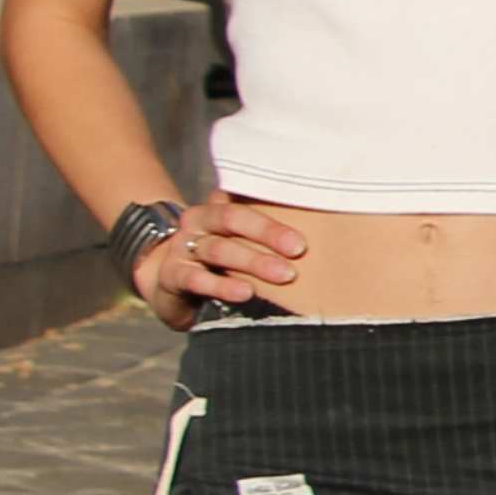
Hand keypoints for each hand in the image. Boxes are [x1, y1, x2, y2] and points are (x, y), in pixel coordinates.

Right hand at [137, 195, 306, 324]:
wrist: (170, 284)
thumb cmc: (221, 260)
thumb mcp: (240, 241)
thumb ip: (268, 233)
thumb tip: (325, 232)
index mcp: (218, 207)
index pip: (247, 201)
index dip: (276, 215)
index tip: (304, 235)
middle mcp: (199, 221)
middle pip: (233, 218)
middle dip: (268, 233)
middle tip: (299, 250)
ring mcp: (182, 247)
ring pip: (218, 249)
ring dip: (253, 262)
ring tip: (283, 275)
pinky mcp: (171, 275)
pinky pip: (195, 278)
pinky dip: (221, 286)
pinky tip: (245, 293)